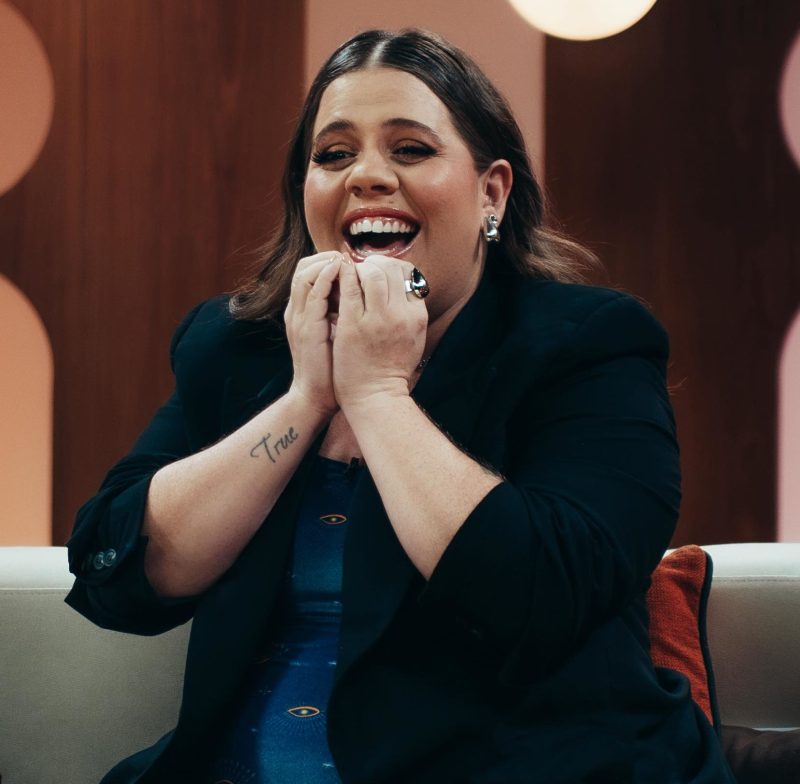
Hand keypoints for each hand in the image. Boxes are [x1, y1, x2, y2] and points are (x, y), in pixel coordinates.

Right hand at [284, 251, 342, 416]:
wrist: (317, 396)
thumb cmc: (334, 369)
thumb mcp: (338, 334)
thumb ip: (345, 314)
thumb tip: (367, 296)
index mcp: (304, 311)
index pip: (310, 272)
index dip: (328, 261)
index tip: (351, 260)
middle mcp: (298, 310)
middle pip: (304, 267)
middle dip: (326, 257)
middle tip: (349, 255)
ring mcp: (299, 318)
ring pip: (305, 274)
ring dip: (326, 262)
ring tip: (344, 259)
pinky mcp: (306, 327)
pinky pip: (313, 293)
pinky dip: (325, 277)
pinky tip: (340, 271)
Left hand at [333, 255, 427, 410]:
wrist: (375, 396)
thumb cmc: (391, 369)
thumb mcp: (414, 339)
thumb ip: (411, 313)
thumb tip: (407, 289)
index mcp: (417, 316)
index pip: (409, 274)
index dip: (392, 266)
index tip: (380, 270)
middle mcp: (401, 314)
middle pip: (392, 268)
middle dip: (375, 262)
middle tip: (363, 266)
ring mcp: (377, 318)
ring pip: (371, 272)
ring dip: (359, 267)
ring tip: (350, 272)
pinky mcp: (353, 324)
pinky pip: (348, 288)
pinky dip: (342, 276)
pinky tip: (337, 274)